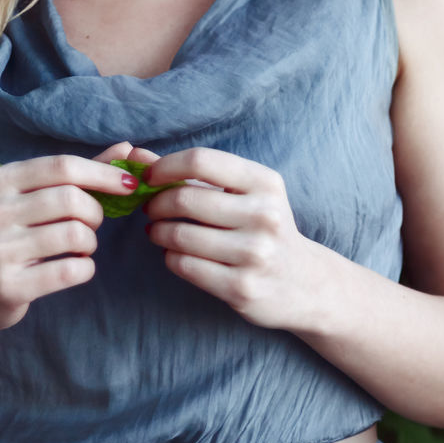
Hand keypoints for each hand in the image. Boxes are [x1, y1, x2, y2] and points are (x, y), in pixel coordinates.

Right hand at [0, 142, 143, 338]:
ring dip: (91, 241)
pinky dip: (86, 268)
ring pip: (75, 234)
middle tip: (92, 223)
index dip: (103, 173)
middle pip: (72, 199)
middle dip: (95, 212)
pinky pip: (70, 270)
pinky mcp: (8, 285)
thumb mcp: (34, 197)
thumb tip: (126, 149)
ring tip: (82, 246)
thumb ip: (80, 173)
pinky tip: (77, 267)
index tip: (129, 183)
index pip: (63, 166)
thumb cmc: (13, 234)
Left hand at [143, 147, 307, 330]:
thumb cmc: (263, 227)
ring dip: (158, 232)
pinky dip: (170, 257)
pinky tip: (174, 254)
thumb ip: (193, 173)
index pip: (201, 160)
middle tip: (150, 208)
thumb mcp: (243, 193)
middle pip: (185, 199)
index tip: (149, 177)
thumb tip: (137, 155)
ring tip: (159, 231)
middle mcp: (264, 215)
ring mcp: (255, 254)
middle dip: (156, 203)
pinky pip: (185, 266)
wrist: (305, 283)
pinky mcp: (242, 288)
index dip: (165, 166)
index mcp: (265, 182)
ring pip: (180, 235)